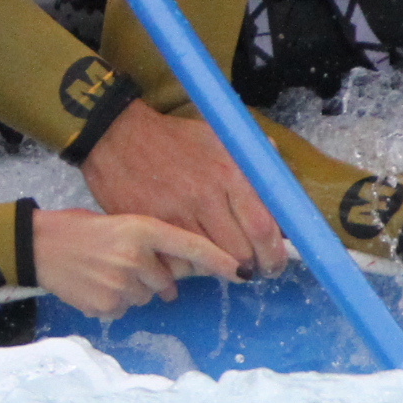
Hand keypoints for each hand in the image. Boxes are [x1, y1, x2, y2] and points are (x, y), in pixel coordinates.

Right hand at [31, 208, 244, 318]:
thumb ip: (154, 243)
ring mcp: (120, 283)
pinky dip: (114, 301)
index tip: (242, 273)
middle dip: (154, 278)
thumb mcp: (122, 223)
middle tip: (125, 264)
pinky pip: (124, 310)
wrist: (39, 245)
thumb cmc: (82, 230)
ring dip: (133, 290)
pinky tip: (94, 284)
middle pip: (168, 281)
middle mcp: (135, 256)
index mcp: (141, 229)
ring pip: (146, 298)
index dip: (220, 261)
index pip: (192, 246)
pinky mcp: (106, 305)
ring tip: (104, 272)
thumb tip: (186, 268)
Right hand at [77, 101, 289, 276]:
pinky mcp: (147, 227)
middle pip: (238, 253)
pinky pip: (174, 262)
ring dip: (214, 267)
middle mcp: (204, 197)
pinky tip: (184, 256)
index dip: (273, 255)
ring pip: (206, 263)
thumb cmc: (175, 138)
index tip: (273, 264)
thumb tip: (286, 196)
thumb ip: (256, 163)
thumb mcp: (220, 138)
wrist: (117, 134)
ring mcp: (173, 214)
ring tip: (213, 258)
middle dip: (247, 265)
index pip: (263, 228)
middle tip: (246, 266)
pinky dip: (183, 266)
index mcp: (228, 173)